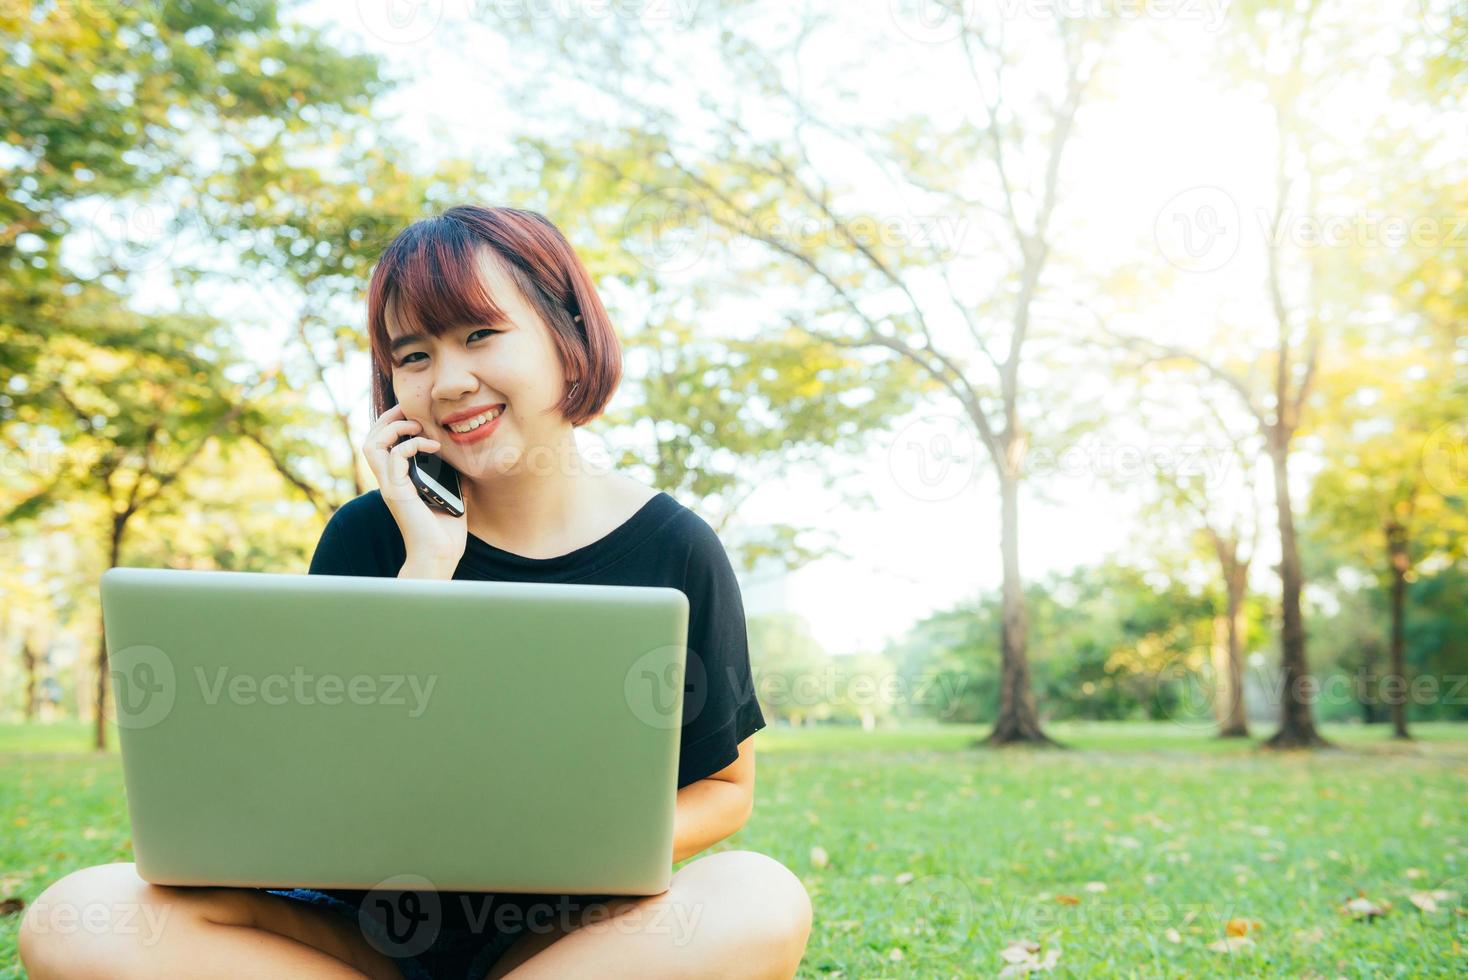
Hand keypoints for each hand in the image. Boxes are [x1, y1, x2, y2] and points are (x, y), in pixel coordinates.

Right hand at [361, 403, 468, 570]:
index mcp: (398, 481)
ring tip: (418, 426)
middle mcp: (389, 482)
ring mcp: (390, 486)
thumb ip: (452, 478)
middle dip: (388, 419)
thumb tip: (467, 461)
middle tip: (411, 411)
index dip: (394, 425)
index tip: (418, 417)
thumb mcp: (452, 496)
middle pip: (370, 439)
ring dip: (394, 428)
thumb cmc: (445, 533)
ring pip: (371, 444)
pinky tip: (432, 446)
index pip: (383, 445)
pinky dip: (412, 444)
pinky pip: (394, 455)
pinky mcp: (398, 491)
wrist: (439, 556)